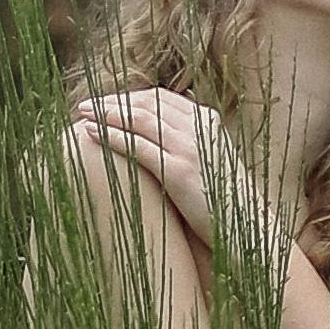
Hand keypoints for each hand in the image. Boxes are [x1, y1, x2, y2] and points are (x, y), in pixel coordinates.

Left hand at [70, 89, 268, 268]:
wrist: (247, 231)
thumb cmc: (226, 202)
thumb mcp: (212, 161)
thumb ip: (192, 143)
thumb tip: (161, 137)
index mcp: (208, 121)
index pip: (160, 98)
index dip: (129, 97)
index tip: (105, 102)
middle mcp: (200, 128)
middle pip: (146, 103)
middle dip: (111, 101)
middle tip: (84, 105)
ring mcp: (191, 148)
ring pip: (139, 119)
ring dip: (106, 113)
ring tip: (82, 114)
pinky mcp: (180, 172)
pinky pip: (139, 146)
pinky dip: (112, 135)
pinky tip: (91, 133)